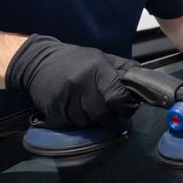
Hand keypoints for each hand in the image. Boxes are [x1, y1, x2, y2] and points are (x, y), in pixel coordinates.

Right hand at [5, 34, 139, 127]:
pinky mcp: (54, 109)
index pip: (118, 96)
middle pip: (103, 115)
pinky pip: (72, 125)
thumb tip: (144, 81)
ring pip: (88, 123)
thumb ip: (122, 69)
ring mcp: (66, 98)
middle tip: (113, 114)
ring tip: (94, 110)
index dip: (126, 106)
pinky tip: (78, 111)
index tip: (128, 107)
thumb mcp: (100, 57)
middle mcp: (81, 83)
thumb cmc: (75, 60)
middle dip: (112, 118)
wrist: (38, 61)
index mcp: (96, 69)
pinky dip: (78, 122)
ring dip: (94, 121)